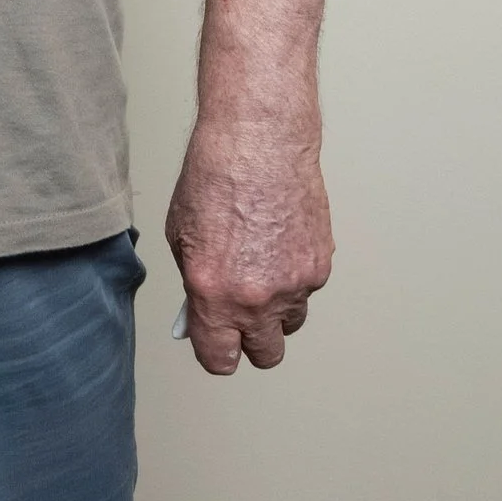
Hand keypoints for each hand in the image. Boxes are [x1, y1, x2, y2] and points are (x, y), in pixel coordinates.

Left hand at [164, 122, 332, 373]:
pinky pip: (307, 289)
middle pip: (266, 355)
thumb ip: (195, 282)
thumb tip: (203, 309)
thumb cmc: (214, 177)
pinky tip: (279, 241)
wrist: (259, 141)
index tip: (216, 344)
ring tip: (262, 268)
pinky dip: (295, 275)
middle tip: (242, 317)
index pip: (219, 359)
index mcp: (214, 293)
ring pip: (290, 322)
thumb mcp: (181, 235)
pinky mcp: (321, 267)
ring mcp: (294, 285)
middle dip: (252, 341)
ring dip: (276, 309)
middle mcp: (257, 298)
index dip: (216, 353)